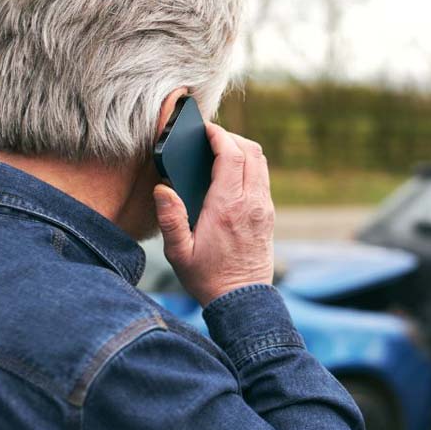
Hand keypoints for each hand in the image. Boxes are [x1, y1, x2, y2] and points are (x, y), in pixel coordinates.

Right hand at [153, 122, 274, 306]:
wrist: (241, 300)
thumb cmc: (207, 278)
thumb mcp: (178, 252)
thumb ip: (170, 219)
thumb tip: (163, 189)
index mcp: (227, 206)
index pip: (231, 155)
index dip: (219, 135)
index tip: (205, 129)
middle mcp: (250, 203)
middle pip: (251, 151)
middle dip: (231, 137)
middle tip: (210, 138)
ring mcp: (263, 208)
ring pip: (260, 162)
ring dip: (242, 150)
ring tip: (220, 151)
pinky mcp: (267, 215)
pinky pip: (262, 178)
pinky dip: (249, 166)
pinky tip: (231, 174)